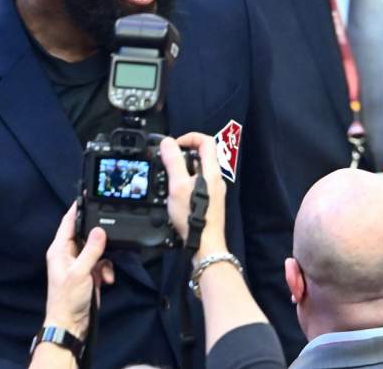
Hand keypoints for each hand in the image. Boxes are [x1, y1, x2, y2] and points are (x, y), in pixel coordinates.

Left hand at [43, 202, 113, 337]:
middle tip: (110, 234)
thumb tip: (100, 230)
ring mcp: (79, 265)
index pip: (68, 222)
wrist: (71, 324)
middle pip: (86, 234)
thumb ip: (91, 250)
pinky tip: (107, 280)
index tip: (88, 196)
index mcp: (59, 250)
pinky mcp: (89, 274)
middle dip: (99, 237)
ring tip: (105, 270)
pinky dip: (107, 270)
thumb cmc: (67, 298)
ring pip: (97, 249)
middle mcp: (68, 254)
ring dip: (105, 258)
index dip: (77, 209)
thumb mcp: (80, 272)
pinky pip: (102, 264)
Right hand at [160, 133, 226, 261]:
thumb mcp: (178, 185)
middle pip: (201, 156)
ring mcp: (213, 191)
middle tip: (167, 163)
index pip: (205, 141)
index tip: (174, 145)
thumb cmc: (193, 216)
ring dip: (181, 171)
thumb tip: (168, 142)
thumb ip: (173, 162)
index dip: (189, 138)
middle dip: (182, 155)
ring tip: (168, 181)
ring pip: (197, 171)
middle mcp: (215, 179)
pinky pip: (196, 185)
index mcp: (212, 171)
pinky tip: (173, 196)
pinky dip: (184, 184)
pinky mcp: (209, 202)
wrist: (205, 244)